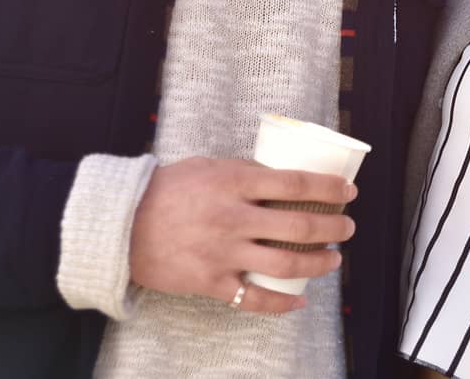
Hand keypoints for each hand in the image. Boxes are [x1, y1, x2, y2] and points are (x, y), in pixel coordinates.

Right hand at [128, 157, 356, 313]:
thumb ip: (244, 172)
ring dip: (318, 263)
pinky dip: (282, 304)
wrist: (121, 225)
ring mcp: (224, 253)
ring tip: (334, 260)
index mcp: (235, 182)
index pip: (295, 183)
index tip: (348, 191)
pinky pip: (254, 298)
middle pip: (299, 225)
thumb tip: (280, 176)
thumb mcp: (208, 166)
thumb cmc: (165, 190)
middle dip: (333, 227)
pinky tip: (300, 300)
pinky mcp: (211, 282)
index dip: (328, 188)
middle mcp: (234, 218)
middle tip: (348, 228)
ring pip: (286, 264)